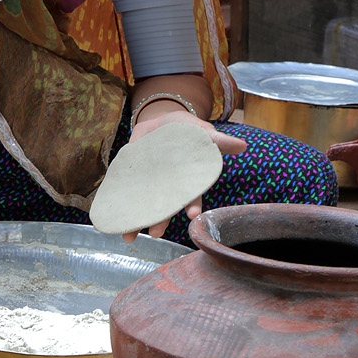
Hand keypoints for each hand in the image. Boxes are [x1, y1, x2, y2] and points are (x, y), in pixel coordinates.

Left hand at [121, 107, 246, 243]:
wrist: (160, 122)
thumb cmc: (187, 130)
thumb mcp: (202, 131)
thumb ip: (218, 140)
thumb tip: (242, 145)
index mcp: (187, 179)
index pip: (191, 196)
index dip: (192, 206)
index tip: (192, 216)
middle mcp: (169, 186)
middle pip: (166, 207)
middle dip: (161, 221)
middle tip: (156, 233)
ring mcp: (151, 183)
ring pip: (146, 205)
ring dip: (138, 221)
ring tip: (129, 235)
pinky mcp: (135, 177)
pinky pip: (128, 193)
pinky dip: (120, 205)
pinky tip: (114, 218)